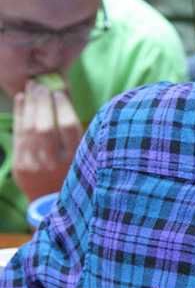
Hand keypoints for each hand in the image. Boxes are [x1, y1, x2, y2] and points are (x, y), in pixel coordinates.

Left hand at [12, 80, 81, 201]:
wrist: (54, 202)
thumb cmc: (76, 170)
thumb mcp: (83, 150)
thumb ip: (75, 123)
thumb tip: (64, 90)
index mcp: (76, 159)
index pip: (67, 127)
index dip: (62, 106)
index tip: (59, 92)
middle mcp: (54, 164)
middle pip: (44, 127)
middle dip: (42, 103)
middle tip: (42, 85)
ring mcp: (34, 166)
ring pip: (28, 130)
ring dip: (29, 105)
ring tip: (32, 87)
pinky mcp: (20, 167)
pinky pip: (18, 136)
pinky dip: (19, 115)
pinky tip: (22, 99)